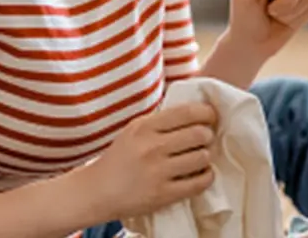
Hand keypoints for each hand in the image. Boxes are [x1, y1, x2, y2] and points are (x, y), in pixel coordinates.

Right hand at [77, 102, 217, 220]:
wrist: (96, 191)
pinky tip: (200, 174)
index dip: (207, 113)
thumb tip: (197, 112)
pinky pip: (199, 182)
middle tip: (204, 140)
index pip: (188, 112)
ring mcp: (158, 172)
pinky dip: (206, 176)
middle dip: (207, 136)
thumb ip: (161, 122)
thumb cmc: (119, 158)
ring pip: (203, 157)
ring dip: (206, 157)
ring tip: (199, 158)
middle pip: (200, 134)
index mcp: (145, 127)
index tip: (211, 117)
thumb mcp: (134, 130)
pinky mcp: (163, 194)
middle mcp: (152, 147)